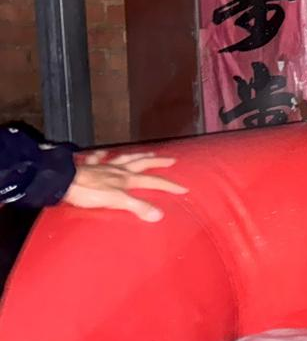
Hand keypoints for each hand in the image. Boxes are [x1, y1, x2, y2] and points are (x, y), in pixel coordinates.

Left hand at [61, 151, 187, 221]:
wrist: (62, 182)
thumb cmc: (88, 192)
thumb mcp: (116, 201)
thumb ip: (138, 207)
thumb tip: (159, 215)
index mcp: (126, 179)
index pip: (153, 181)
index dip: (169, 185)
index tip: (184, 188)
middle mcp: (118, 170)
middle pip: (142, 164)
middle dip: (158, 163)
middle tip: (171, 160)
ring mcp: (104, 167)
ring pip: (125, 158)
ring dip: (137, 156)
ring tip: (147, 153)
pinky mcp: (89, 167)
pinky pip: (98, 159)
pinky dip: (102, 156)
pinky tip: (103, 153)